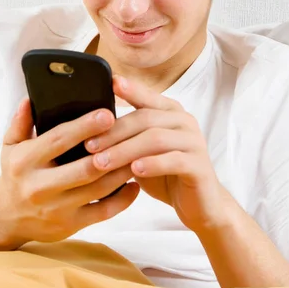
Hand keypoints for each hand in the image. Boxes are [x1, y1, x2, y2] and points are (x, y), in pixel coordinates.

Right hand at [0, 99, 138, 247]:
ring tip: (139, 154)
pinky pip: (103, 212)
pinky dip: (122, 199)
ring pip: (98, 189)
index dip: (84, 127)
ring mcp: (56, 209)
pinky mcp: (69, 226)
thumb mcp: (10, 145)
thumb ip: (20, 122)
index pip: (58, 140)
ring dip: (122, 172)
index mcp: (25, 161)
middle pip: (84, 168)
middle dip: (111, 150)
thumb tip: (30, 99)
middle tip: (133, 133)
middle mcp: (39, 187)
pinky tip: (134, 184)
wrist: (5, 217)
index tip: (107, 114)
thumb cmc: (15, 173)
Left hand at [85, 76, 227, 233]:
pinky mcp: (199, 165)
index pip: (146, 97)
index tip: (110, 83)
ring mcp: (194, 142)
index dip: (130, 89)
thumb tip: (91, 127)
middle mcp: (184, 121)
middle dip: (114, 132)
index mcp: (171, 112)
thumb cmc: (165, 174)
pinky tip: (134, 170)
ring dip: (125, 150)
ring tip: (102, 162)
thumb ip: (127, 136)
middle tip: (89, 145)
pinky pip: (174, 160)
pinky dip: (152, 164)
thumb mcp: (142, 151)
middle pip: (145, 118)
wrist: (199, 204)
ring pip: (156, 139)